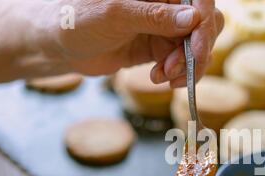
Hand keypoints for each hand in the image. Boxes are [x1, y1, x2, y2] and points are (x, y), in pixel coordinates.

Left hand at [38, 0, 222, 86]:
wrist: (60, 45)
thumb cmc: (78, 19)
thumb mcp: (116, 14)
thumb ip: (154, 16)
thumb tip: (193, 19)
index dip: (204, 22)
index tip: (197, 49)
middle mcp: (165, 4)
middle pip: (204, 23)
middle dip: (197, 50)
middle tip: (177, 71)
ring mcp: (164, 26)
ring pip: (196, 45)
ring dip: (185, 66)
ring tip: (163, 76)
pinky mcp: (159, 47)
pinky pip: (181, 61)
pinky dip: (176, 73)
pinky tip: (158, 77)